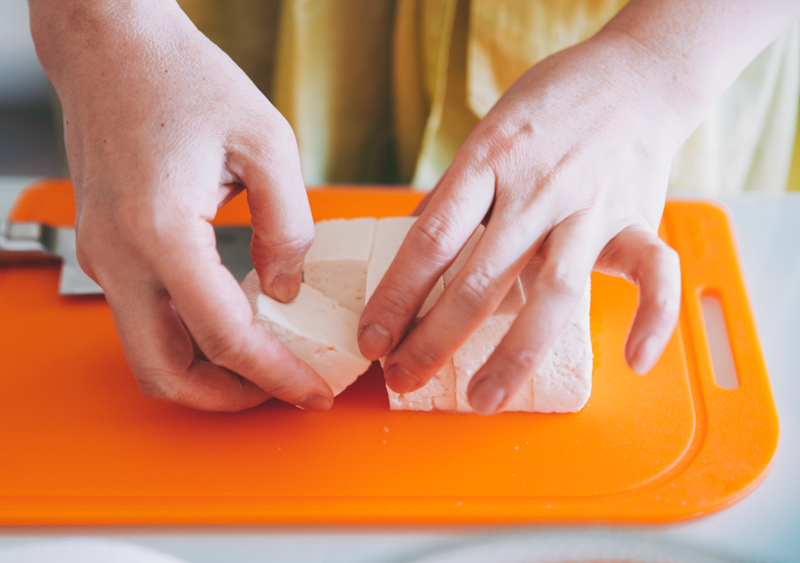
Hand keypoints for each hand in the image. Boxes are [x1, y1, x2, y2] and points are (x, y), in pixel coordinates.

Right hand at [31, 1, 332, 411]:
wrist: (112, 46)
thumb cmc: (183, 77)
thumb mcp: (266, 143)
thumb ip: (288, 226)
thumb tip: (286, 287)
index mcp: (161, 233)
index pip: (224, 338)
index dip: (276, 375)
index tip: (312, 392)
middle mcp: (119, 257)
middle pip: (165, 373)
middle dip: (228, 397)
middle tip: (281, 389)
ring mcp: (104, 256)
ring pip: (148, 352)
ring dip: (205, 371)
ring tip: (263, 360)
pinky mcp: (105, 248)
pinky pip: (145, 317)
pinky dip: (187, 337)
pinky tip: (233, 318)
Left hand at [359, 32, 686, 413]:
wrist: (635, 74)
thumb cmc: (549, 108)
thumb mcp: (486, 135)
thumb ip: (455, 196)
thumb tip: (413, 248)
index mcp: (489, 160)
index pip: (431, 240)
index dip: (397, 296)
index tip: (372, 339)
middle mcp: (538, 189)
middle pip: (480, 278)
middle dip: (435, 338)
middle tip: (403, 379)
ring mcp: (591, 207)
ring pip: (554, 292)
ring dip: (514, 354)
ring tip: (481, 400)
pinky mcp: (639, 219)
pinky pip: (656, 272)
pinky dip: (653, 319)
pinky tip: (632, 361)